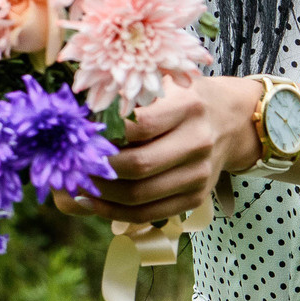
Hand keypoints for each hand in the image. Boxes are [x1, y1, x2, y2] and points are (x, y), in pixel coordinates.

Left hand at [57, 75, 262, 225]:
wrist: (228, 120)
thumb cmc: (179, 100)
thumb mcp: (158, 86)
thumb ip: (120, 102)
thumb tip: (77, 131)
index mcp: (187, 106)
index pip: (137, 125)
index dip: (104, 134)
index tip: (79, 136)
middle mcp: (198, 141)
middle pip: (138, 165)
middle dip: (97, 170)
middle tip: (71, 166)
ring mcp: (200, 173)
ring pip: (139, 195)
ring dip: (101, 195)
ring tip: (78, 184)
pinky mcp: (196, 197)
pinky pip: (148, 214)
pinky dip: (114, 212)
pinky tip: (94, 202)